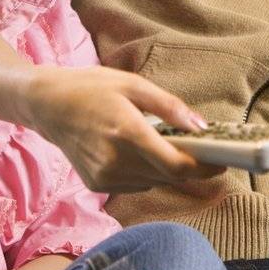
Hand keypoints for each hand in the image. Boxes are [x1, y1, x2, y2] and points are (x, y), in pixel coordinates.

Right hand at [22, 67, 226, 193]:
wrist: (46, 105)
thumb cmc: (91, 88)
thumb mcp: (133, 84)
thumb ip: (169, 107)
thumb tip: (201, 126)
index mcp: (127, 132)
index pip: (175, 165)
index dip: (204, 168)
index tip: (222, 163)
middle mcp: (115, 160)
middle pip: (168, 177)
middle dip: (190, 166)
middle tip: (203, 150)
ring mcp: (104, 177)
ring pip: (154, 182)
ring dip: (167, 169)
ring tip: (167, 146)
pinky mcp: (97, 185)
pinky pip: (137, 184)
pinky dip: (146, 172)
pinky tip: (138, 152)